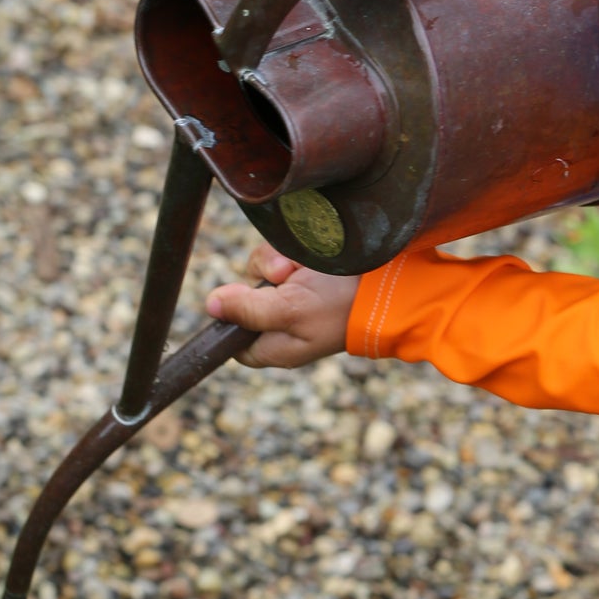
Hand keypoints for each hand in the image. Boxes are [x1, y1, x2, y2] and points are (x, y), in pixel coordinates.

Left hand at [207, 241, 358, 369]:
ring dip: (275, 262)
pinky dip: (287, 253)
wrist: (388, 283)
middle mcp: (279, 323)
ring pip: (258, 271)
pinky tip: (304, 258)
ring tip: (298, 267)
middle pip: (241, 296)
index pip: (231, 339)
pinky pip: (276, 256)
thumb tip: (210, 304)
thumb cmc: (341, 305)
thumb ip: (247, 309)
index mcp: (274, 346)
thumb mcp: (289, 310)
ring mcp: (291, 297)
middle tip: (282, 277)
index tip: (241, 298)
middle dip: (258, 280)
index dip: (230, 317)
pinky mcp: (302, 274)